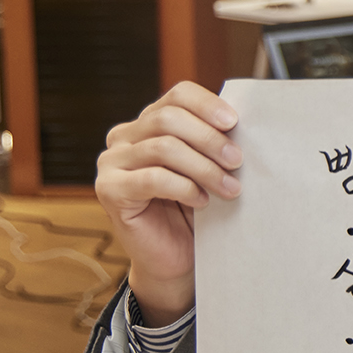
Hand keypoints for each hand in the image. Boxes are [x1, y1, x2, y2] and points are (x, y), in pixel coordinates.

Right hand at [95, 81, 241, 325]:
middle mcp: (125, 137)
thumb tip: (243, 123)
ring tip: (229, 187)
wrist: (178, 257)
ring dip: (203, 167)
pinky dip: (183, 187)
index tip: (235, 122)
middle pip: (168, 119)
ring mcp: (112, 163)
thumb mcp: (210, 167)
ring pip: (162, 148)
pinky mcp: (109, 190)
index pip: (178, 95)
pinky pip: (151, 179)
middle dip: (209, 139)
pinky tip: (202, 201)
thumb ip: (216, 142)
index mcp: (150, 122)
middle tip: (237, 160)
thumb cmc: (198, 208)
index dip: (207, 105)